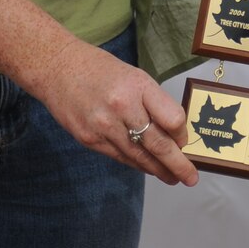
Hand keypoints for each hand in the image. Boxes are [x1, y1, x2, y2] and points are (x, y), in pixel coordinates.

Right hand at [26, 38, 198, 186]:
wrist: (57, 69)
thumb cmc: (100, 70)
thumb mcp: (134, 76)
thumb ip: (152, 102)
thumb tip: (173, 131)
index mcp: (138, 86)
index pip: (172, 118)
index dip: (182, 134)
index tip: (185, 141)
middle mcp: (122, 107)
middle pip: (158, 144)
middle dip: (177, 165)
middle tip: (190, 178)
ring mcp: (104, 127)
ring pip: (139, 156)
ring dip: (157, 170)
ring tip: (172, 178)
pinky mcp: (89, 140)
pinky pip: (120, 157)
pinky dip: (136, 164)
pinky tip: (147, 168)